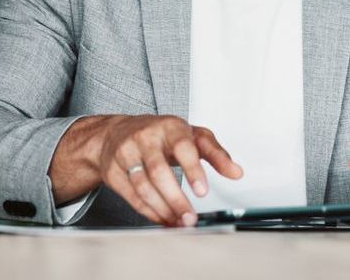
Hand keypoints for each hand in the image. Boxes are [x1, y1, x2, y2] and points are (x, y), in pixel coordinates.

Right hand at [50, 114, 242, 226]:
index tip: (203, 192)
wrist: (116, 132)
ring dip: (163, 208)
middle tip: (191, 217)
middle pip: (159, 171)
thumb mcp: (192, 136)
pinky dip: (149, 212)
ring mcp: (126, 154)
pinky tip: (164, 219)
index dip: (193, 170)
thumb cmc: (161, 134)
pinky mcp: (113, 172)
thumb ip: (216, 153)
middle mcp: (145, 138)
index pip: (183, 147)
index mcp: (170, 127)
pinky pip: (132, 196)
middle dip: (176, 198)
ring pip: (143, 186)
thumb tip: (236, 172)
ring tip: (180, 222)